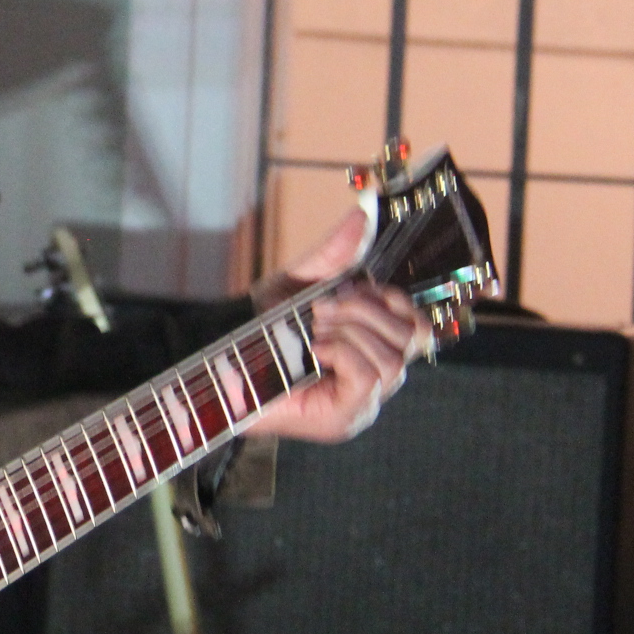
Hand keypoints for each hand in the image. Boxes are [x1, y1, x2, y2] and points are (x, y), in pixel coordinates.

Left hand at [249, 208, 427, 443]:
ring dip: (350, 331)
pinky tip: (315, 349)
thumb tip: (361, 214)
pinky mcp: (343, 419)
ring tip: (314, 329)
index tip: (351, 289)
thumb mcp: (300, 284)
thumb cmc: (257, 328)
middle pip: (412, 339)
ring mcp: (361, 405)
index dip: (394, 301)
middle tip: (321, 309)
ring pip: (393, 359)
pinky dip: (343, 352)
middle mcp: (374, 382)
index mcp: (372, 352)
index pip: (420, 328)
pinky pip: (369, 377)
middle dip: (365, 312)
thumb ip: (335, 254)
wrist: (214, 359)